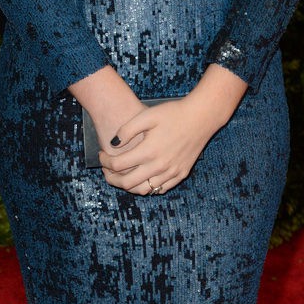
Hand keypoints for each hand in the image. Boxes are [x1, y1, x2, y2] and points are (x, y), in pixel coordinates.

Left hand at [99, 96, 216, 195]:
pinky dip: (147, 187)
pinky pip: (160, 189)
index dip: (104, 162)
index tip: (102, 155)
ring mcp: (171, 172)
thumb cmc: (174, 113)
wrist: (202, 117)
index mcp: (148, 151)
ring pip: (143, 190)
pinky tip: (142, 177)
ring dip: (128, 185)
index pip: (117, 165)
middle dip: (111, 178)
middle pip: (127, 183)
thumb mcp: (147, 115)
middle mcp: (159, 166)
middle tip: (107, 170)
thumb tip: (113, 144)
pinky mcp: (181, 174)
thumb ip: (127, 130)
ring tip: (122, 175)